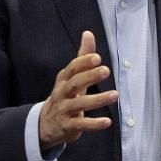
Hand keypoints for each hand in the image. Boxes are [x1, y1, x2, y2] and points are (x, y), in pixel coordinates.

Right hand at [38, 31, 117, 148]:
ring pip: (80, 104)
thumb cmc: (65, 96)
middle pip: (75, 83)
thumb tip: (88, 33)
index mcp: (64, 79)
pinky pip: (81, 124)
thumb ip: (82, 57)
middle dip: (90, 76)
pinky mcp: (68, 126)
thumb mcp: (72, 76)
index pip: (72, 68)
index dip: (84, 62)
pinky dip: (94, 124)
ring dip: (98, 99)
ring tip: (115, 95)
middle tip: (106, 70)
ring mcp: (64, 110)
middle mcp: (62, 93)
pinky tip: (107, 122)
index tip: (97, 57)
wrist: (45, 124)